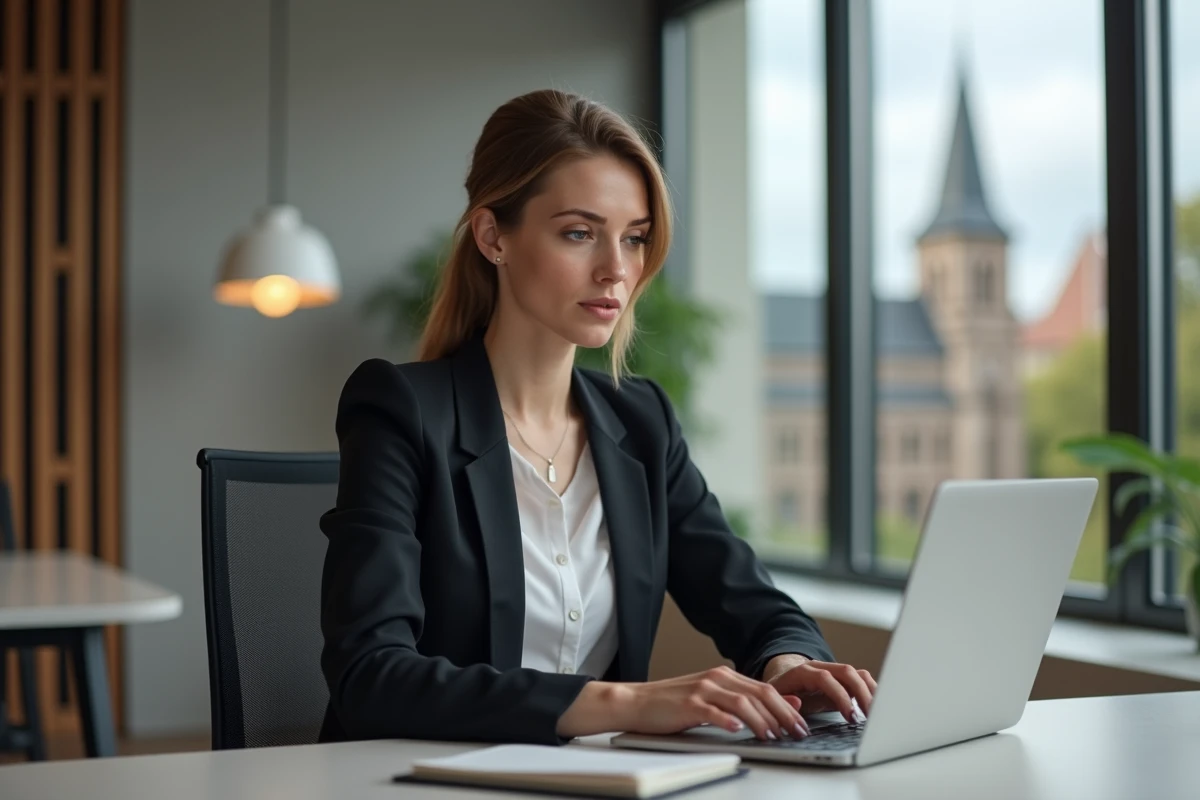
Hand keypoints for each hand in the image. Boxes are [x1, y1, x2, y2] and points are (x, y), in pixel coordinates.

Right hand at [614, 666, 809, 740]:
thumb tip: (784, 704)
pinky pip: (712, 711)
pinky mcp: (688, 704)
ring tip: (773, 736)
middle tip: (797, 733)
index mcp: (724, 676)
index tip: (801, 725)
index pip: (765, 689)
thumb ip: (745, 699)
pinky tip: (739, 730)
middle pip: (759, 693)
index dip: (786, 707)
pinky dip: (728, 721)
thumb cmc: (674, 704)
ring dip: (761, 720)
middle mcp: (716, 678)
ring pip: (741, 702)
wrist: (637, 701)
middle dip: (783, 714)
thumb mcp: (714, 698)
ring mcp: (702, 689)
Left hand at [764, 655, 876, 722]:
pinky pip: (861, 679)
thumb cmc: (781, 693)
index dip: (839, 696)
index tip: (850, 716)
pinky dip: (872, 691)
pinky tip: (877, 706)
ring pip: (857, 674)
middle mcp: (820, 667)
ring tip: (877, 714)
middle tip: (869, 717)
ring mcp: (833, 671)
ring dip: (870, 692)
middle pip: (846, 671)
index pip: (824, 678)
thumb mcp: (775, 700)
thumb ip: (784, 702)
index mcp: (802, 672)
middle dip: (861, 694)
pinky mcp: (842, 679)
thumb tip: (797, 703)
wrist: (783, 679)